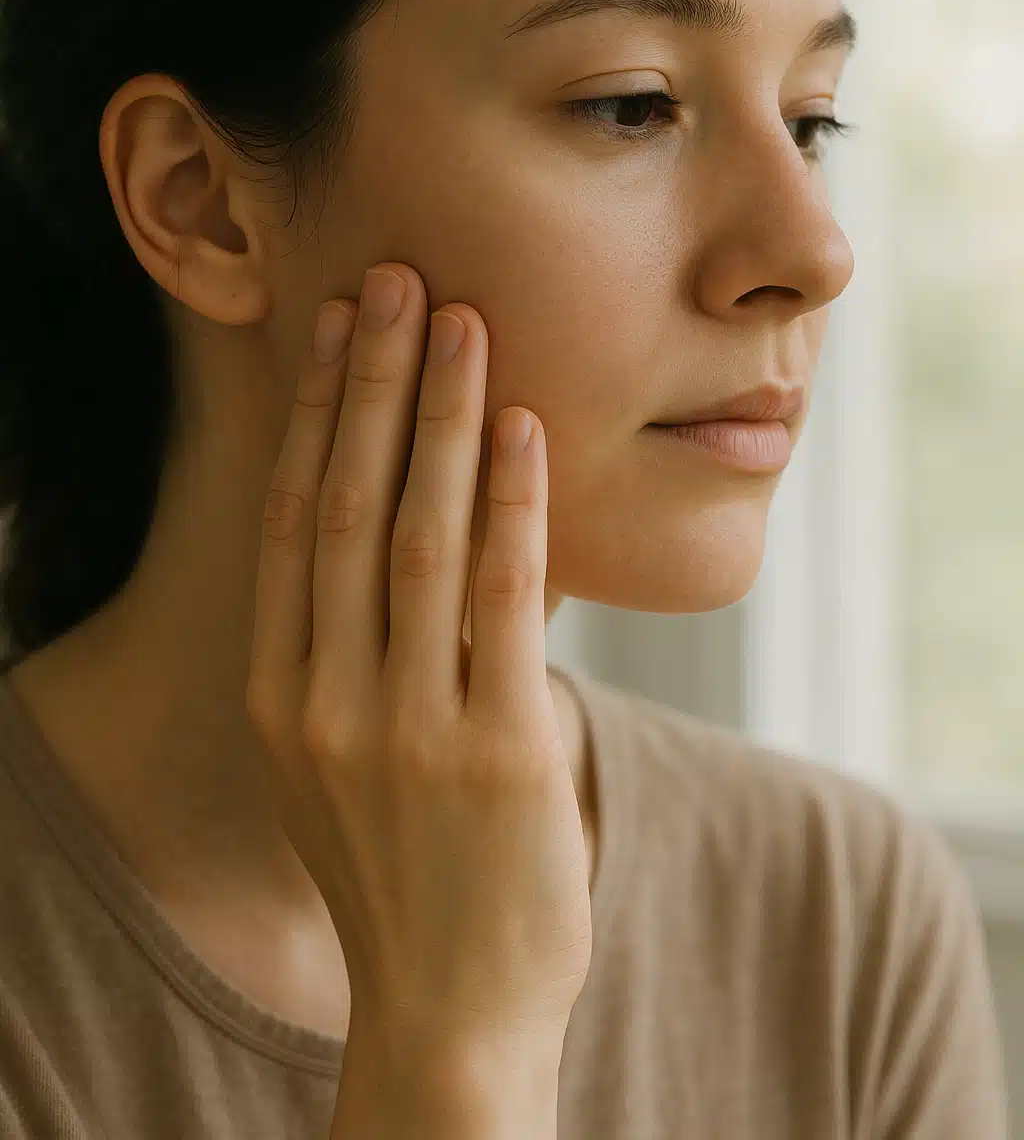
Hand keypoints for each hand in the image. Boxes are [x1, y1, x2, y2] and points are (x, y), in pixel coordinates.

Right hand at [246, 263, 592, 1055]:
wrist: (454, 1008)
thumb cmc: (408, 867)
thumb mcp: (341, 758)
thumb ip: (353, 651)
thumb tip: (403, 523)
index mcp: (277, 694)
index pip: (294, 522)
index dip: (317, 415)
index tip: (338, 327)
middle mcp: (324, 701)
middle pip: (347, 505)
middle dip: (374, 383)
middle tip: (397, 281)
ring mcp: (405, 728)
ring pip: (419, 533)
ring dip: (442, 417)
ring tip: (463, 322)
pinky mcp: (495, 750)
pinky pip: (504, 594)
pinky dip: (513, 500)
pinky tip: (523, 426)